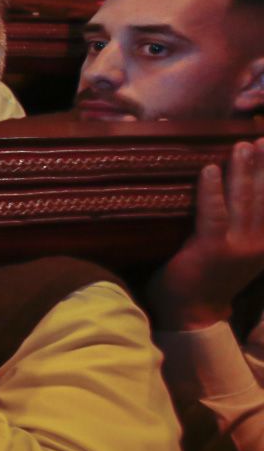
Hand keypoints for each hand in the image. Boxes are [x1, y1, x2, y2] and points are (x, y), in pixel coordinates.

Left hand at [147, 138, 263, 331]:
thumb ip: (248, 223)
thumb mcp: (240, 250)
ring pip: (244, 200)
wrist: (193, 313)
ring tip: (242, 145)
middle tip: (263, 137)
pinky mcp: (212, 249)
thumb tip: (245, 186)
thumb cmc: (210, 276)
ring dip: (243, 170)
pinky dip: (211, 190)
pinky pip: (212, 213)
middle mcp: (260, 243)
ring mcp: (238, 246)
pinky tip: (208, 169)